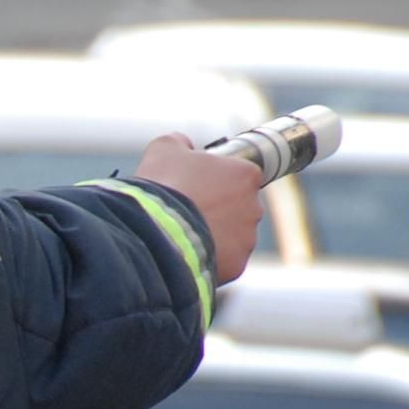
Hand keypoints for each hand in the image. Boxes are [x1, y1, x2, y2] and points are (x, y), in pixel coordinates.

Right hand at [132, 132, 262, 286]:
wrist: (154, 231)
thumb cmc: (163, 186)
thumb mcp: (164, 149)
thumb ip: (179, 142)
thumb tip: (183, 145)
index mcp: (245, 174)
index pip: (240, 175)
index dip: (217, 181)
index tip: (197, 187)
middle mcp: (254, 206)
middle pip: (238, 207)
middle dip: (217, 210)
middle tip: (187, 213)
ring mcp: (247, 239)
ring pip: (232, 237)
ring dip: (213, 236)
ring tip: (182, 236)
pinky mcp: (236, 265)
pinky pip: (224, 261)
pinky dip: (208, 259)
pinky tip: (185, 254)